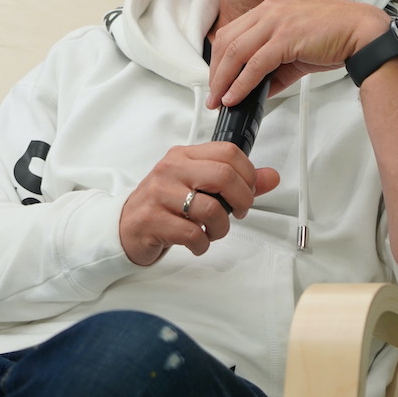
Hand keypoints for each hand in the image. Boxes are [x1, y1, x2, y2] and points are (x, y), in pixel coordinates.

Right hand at [120, 142, 280, 265]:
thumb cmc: (166, 204)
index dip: (248, 174)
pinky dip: (203, 244)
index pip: (228, 152)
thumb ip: (237, 181)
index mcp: (184, 155)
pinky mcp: (152, 220)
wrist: (125, 227)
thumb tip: (272, 177)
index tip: (247, 192)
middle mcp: (171, 169)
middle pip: (223, 176)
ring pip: (210, 208)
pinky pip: (193, 234)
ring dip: (221, 228)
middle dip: (242, 200)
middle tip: (239, 213)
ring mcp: (159, 194)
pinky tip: (196, 242)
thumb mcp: (200, 186)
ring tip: (214, 231)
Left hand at [206, 0, 388, 107]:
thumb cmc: (334, 37)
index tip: (216, 80)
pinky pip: (254, 64)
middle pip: (227, 42)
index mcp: (268, 10)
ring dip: (223, 80)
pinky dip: (241, 83)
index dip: (218, 59)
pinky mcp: (286, 38)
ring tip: (220, 101)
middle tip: (214, 95)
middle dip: (216, 72)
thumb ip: (274, 67)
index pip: (231, 33)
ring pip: (236, 52)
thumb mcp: (296, 50)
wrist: (361, 32)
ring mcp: (276, 23)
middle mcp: (268, 12)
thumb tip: (257, 89)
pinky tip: (235, 97)